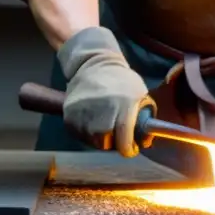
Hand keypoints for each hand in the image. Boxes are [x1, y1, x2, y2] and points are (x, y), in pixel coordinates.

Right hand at [57, 27, 155, 157]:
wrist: (93, 65)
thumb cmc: (121, 81)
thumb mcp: (140, 94)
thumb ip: (145, 118)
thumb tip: (145, 141)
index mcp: (124, 105)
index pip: (124, 139)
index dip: (128, 148)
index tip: (130, 148)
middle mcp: (102, 110)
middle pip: (106, 143)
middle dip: (113, 142)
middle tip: (116, 135)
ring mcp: (82, 113)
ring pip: (91, 140)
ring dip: (99, 138)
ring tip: (104, 124)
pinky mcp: (69, 115)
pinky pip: (79, 134)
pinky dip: (87, 133)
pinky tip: (92, 120)